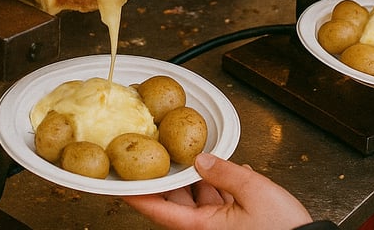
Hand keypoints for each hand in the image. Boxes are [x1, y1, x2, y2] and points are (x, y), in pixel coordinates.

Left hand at [125, 153, 312, 229]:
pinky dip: (216, 184)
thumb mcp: (253, 191)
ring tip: (185, 152)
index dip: (138, 196)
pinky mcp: (235, 224)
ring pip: (197, 200)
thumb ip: (223, 172)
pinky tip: (222, 166)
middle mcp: (208, 229)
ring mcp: (220, 227)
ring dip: (193, 177)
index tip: (120, 185)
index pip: (160, 210)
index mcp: (203, 227)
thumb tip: (201, 159)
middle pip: (177, 201)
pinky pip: (217, 201)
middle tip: (152, 154)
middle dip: (166, 178)